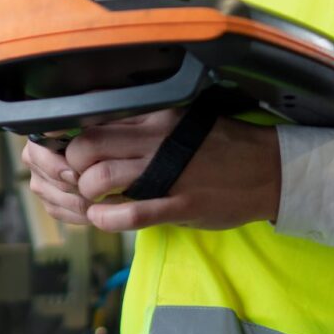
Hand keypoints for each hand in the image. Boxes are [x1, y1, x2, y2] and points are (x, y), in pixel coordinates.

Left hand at [23, 111, 280, 232]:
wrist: (269, 169)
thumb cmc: (221, 144)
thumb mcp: (181, 121)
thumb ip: (143, 123)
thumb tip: (98, 127)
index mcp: (155, 114)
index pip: (95, 118)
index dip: (70, 136)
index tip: (65, 149)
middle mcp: (156, 138)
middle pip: (87, 146)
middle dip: (70, 166)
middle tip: (74, 178)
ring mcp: (168, 172)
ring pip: (102, 177)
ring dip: (85, 193)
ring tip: (89, 199)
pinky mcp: (181, 204)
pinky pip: (132, 213)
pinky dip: (107, 218)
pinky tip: (101, 218)